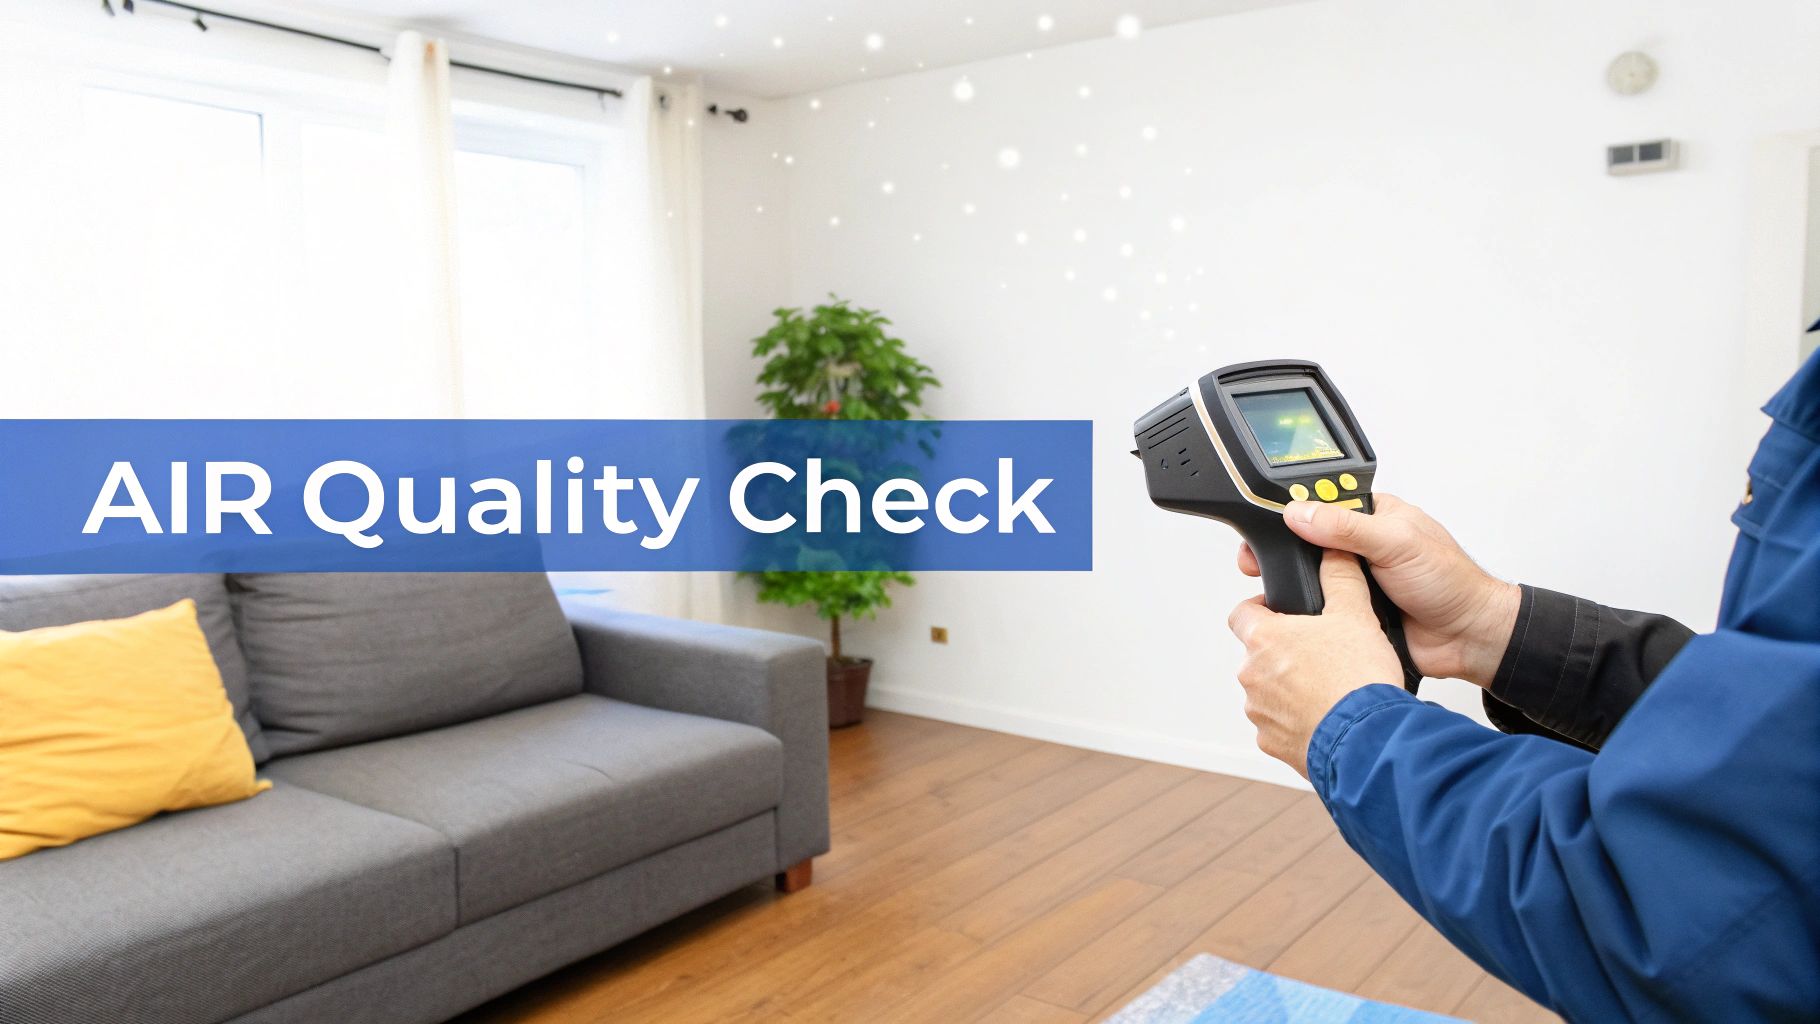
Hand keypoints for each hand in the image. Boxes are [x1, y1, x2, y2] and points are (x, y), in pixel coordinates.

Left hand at [1228, 549, 1404, 777]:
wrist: (1369, 738)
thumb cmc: (1358, 678)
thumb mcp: (1355, 613)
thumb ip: (1340, 577)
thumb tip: (1334, 551)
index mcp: (1264, 639)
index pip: (1241, 613)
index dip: (1261, 610)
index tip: (1282, 613)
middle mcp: (1252, 676)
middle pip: (1259, 656)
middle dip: (1284, 653)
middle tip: (1320, 654)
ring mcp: (1260, 712)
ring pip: (1269, 693)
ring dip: (1290, 689)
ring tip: (1329, 688)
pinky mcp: (1272, 743)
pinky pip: (1280, 726)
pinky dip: (1298, 721)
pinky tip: (1328, 717)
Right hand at [1236, 493, 1519, 686]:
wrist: (1468, 638)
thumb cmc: (1450, 582)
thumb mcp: (1397, 542)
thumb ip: (1347, 526)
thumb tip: (1300, 512)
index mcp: (1372, 516)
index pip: (1321, 501)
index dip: (1292, 510)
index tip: (1264, 520)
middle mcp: (1359, 546)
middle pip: (1306, 541)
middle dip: (1283, 551)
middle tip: (1256, 560)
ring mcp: (1353, 580)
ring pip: (1309, 577)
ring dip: (1297, 584)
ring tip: (1271, 587)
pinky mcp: (1350, 612)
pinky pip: (1319, 610)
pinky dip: (1309, 614)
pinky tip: (1296, 615)